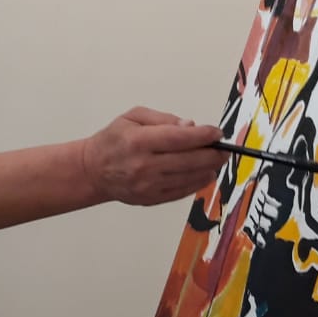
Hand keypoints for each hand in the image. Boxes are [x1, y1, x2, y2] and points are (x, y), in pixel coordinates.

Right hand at [80, 107, 224, 206]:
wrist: (93, 171)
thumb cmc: (113, 140)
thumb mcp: (133, 117)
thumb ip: (163, 119)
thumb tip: (190, 127)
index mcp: (139, 141)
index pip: (179, 139)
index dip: (203, 136)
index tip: (217, 133)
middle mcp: (144, 165)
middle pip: (189, 161)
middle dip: (213, 154)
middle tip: (224, 149)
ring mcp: (148, 186)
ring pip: (189, 178)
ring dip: (209, 169)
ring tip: (217, 160)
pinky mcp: (151, 199)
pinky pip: (182, 192)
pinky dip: (197, 183)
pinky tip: (205, 174)